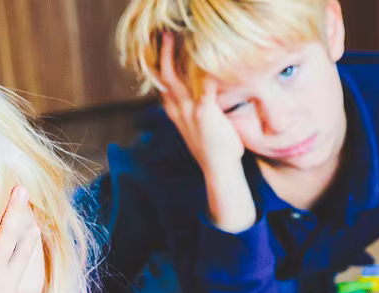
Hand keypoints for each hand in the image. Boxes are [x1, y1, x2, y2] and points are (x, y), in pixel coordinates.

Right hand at [156, 33, 244, 176]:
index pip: (162, 85)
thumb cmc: (215, 152)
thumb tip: (201, 103)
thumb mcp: (198, 130)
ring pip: (176, 77)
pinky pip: (203, 85)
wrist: (218, 171)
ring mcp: (189, 111)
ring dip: (176, 55)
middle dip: (163, 54)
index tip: (162, 50)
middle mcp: (178, 110)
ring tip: (178, 38)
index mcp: (175, 114)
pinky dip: (206, 70)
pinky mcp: (204, 113)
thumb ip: (195, 114)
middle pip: (164, 76)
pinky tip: (209, 56)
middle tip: (165, 35)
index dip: (159, 66)